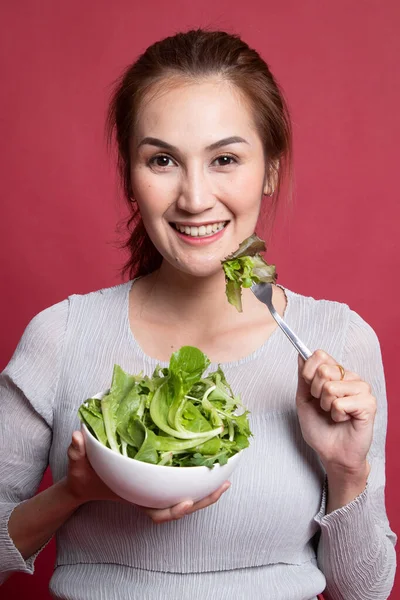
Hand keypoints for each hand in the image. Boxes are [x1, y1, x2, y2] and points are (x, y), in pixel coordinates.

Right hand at [66, 431, 230, 522]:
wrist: (86, 479)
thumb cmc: (84, 474)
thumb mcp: (77, 464)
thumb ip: (76, 452)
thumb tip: (77, 437)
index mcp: (134, 497)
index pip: (156, 512)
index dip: (172, 510)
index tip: (185, 502)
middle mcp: (148, 496)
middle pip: (179, 506)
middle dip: (202, 500)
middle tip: (222, 487)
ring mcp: (155, 490)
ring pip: (185, 495)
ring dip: (206, 490)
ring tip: (226, 478)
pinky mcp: (159, 480)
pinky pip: (181, 481)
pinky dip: (198, 477)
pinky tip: (213, 464)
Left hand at [296, 350, 376, 474]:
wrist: (332, 453)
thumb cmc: (319, 427)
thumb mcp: (304, 399)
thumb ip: (303, 377)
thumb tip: (301, 354)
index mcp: (335, 373)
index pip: (320, 355)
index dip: (308, 371)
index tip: (310, 389)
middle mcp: (350, 377)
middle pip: (323, 370)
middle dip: (316, 392)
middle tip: (323, 405)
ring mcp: (361, 389)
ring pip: (331, 387)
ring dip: (326, 405)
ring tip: (334, 413)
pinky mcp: (368, 403)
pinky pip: (341, 403)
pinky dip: (337, 415)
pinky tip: (344, 419)